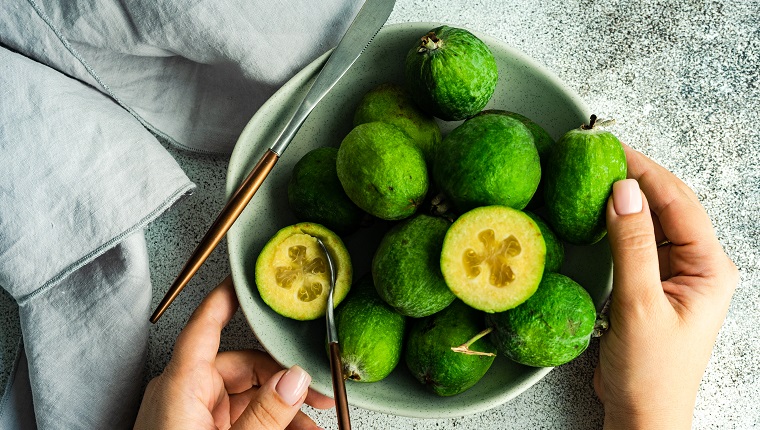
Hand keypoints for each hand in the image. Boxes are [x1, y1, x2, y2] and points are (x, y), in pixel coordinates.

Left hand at [134, 276, 334, 429]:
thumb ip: (265, 413)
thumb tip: (295, 379)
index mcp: (181, 385)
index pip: (206, 327)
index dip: (226, 298)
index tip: (247, 279)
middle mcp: (185, 395)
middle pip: (243, 367)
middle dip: (285, 383)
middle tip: (317, 395)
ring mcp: (192, 417)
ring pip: (249, 397)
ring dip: (285, 412)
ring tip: (315, 428)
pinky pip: (242, 419)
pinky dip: (270, 425)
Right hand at [594, 145, 737, 428]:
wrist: (643, 414)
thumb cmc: (651, 372)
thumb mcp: (639, 305)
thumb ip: (632, 246)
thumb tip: (624, 191)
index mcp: (709, 268)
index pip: (679, 204)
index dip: (646, 172)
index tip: (613, 149)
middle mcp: (698, 266)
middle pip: (670, 206)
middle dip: (638, 178)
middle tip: (600, 154)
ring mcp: (676, 275)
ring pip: (654, 222)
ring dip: (628, 198)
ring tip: (596, 174)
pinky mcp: (654, 284)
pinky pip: (639, 242)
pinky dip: (620, 223)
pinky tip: (601, 212)